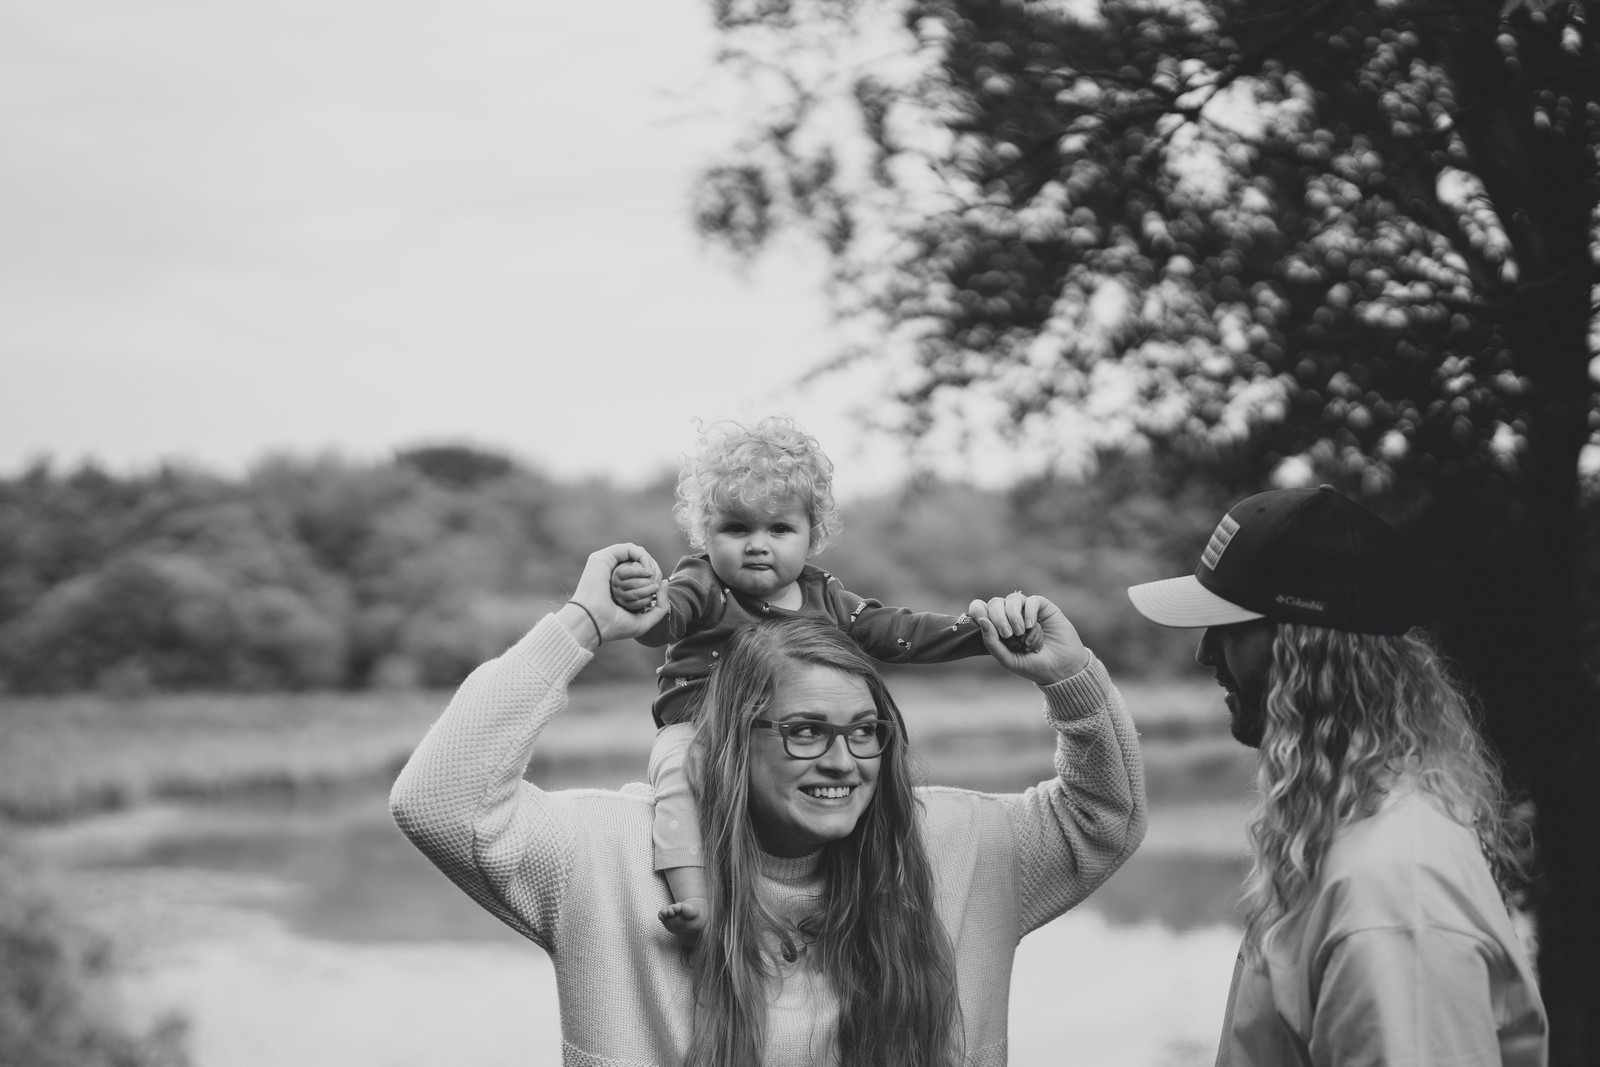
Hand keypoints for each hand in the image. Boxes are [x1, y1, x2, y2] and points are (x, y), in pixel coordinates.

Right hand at [561, 544, 669, 646]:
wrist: (594, 623)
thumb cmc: (616, 625)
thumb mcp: (645, 621)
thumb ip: (661, 605)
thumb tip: (664, 582)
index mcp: (618, 591)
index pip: (642, 578)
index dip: (655, 580)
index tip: (658, 589)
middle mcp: (612, 577)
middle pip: (641, 565)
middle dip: (655, 571)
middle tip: (657, 581)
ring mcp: (607, 566)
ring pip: (637, 556)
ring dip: (650, 564)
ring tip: (652, 577)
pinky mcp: (603, 557)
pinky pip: (630, 549)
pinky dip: (643, 557)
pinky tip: (647, 571)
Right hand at [610, 559, 661, 612]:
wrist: (627, 580)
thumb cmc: (634, 570)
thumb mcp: (635, 560)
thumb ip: (642, 558)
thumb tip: (649, 568)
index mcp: (618, 573)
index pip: (627, 572)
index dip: (640, 572)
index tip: (650, 571)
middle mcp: (617, 585)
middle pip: (633, 583)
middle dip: (648, 582)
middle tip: (656, 580)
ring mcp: (621, 595)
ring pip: (635, 594)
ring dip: (649, 590)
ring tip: (656, 586)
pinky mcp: (626, 603)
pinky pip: (636, 604)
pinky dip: (645, 600)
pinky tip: (650, 596)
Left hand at [968, 592, 1090, 685]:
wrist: (1061, 669)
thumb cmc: (1032, 665)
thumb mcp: (1008, 659)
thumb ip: (992, 642)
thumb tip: (982, 620)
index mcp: (998, 627)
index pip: (981, 608)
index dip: (977, 610)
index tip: (983, 620)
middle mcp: (1010, 615)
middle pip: (995, 603)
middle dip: (998, 617)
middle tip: (1008, 634)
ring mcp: (1027, 610)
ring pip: (1013, 599)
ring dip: (1014, 615)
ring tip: (1021, 632)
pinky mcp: (1044, 608)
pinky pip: (1032, 600)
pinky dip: (1030, 611)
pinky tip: (1032, 626)